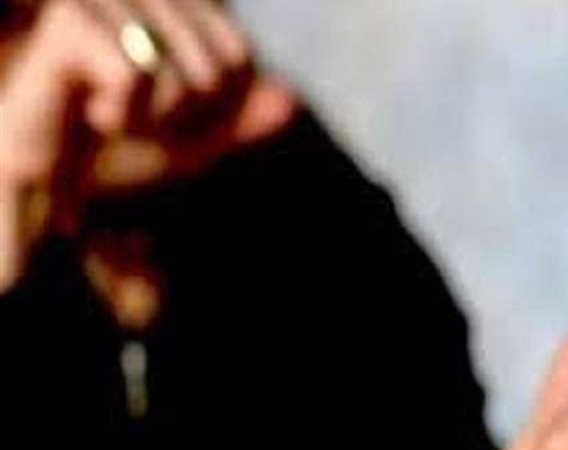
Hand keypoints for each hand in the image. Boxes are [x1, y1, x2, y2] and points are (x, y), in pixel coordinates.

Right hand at [0, 0, 294, 291]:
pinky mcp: (74, 19)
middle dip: (183, 116)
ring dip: (152, 118)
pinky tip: (87, 109)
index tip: (166, 111)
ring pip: (184, 77)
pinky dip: (120, 115)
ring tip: (110, 111)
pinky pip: (138, 80)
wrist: (43, 174)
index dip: (215, 106)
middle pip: (219, 71)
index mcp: (183, 8)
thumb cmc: (119, 146)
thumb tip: (291, 102)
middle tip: (134, 115)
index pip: (242, 58)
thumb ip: (243, 120)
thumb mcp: (197, 138)